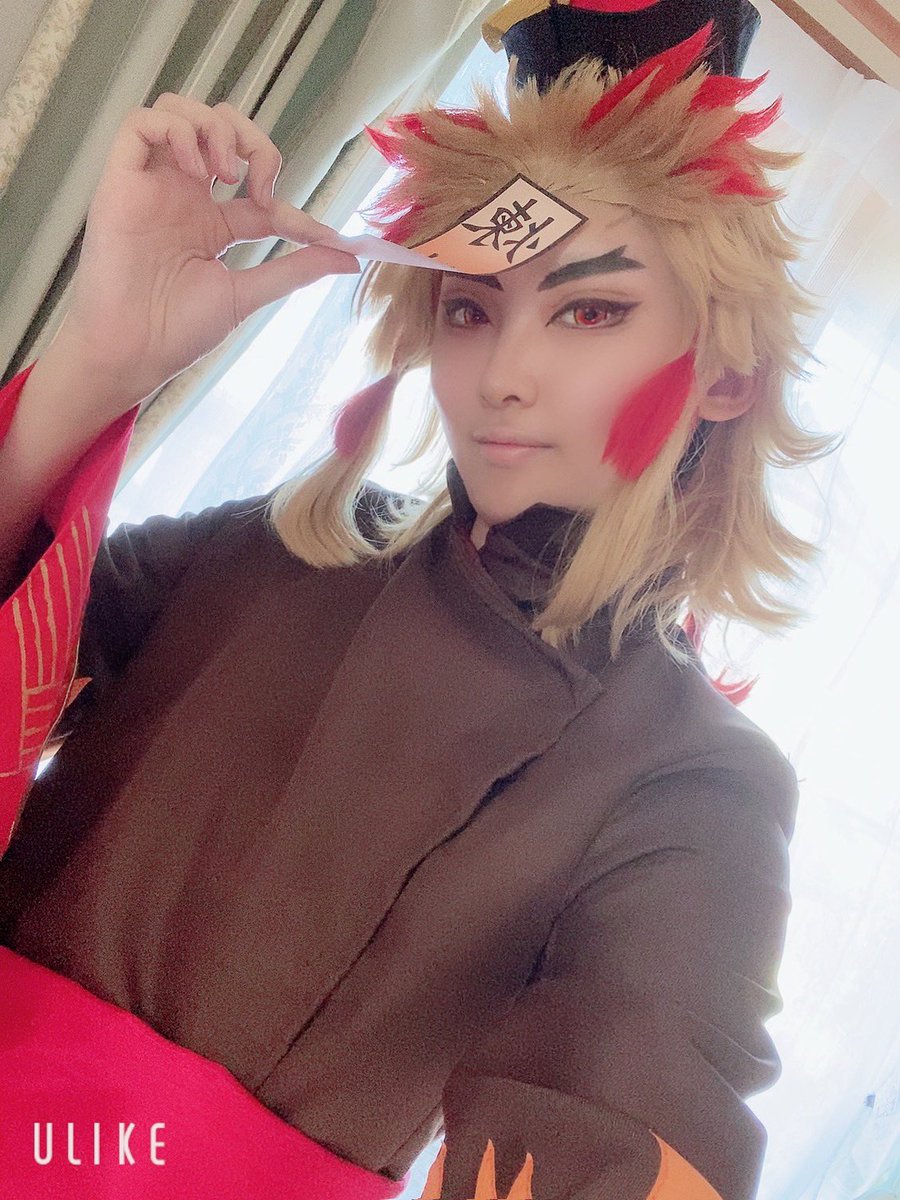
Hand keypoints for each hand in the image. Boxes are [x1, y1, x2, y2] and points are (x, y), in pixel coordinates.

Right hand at [61, 92, 360, 415]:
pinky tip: (197, 170)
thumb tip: (351, 259)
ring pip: (181, 112)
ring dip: (215, 128)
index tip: (321, 235)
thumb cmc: (179, 330)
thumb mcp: (248, 294)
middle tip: (260, 185)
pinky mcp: (121, 181)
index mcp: (212, 223)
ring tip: (226, 172)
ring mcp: (153, 186)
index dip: (293, 204)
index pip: (260, 190)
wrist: (133, 351)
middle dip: (252, 140)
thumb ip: (296, 269)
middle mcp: (183, 196)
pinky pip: (140, 122)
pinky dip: (177, 130)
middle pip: (220, 127)